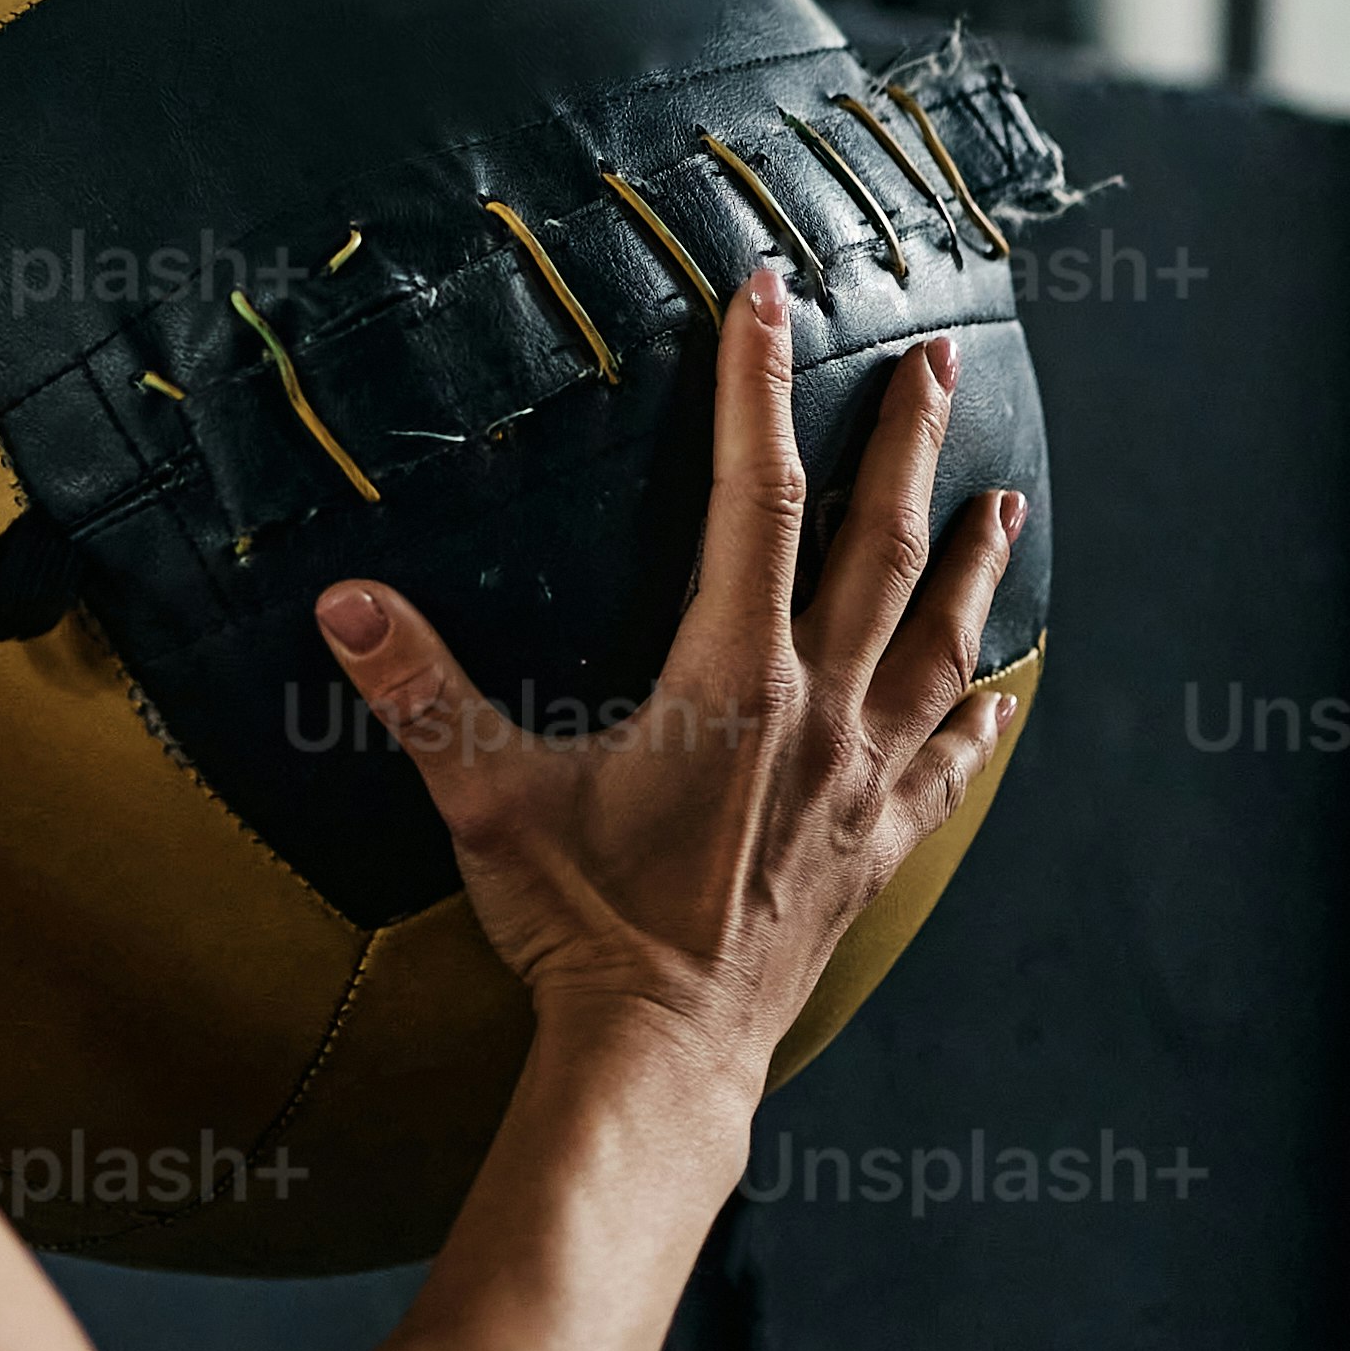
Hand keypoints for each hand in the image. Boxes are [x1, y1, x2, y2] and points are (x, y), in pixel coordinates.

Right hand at [308, 267, 1020, 1112]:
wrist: (661, 1054)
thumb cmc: (580, 924)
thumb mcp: (486, 795)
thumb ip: (418, 690)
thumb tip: (346, 601)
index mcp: (731, 678)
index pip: (754, 495)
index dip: (757, 384)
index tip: (767, 296)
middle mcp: (817, 713)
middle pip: (879, 546)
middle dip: (904, 443)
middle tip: (933, 359)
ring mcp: (856, 782)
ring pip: (938, 643)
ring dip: (971, 563)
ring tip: (1003, 497)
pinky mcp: (872, 846)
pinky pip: (942, 765)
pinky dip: (975, 719)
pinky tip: (1000, 694)